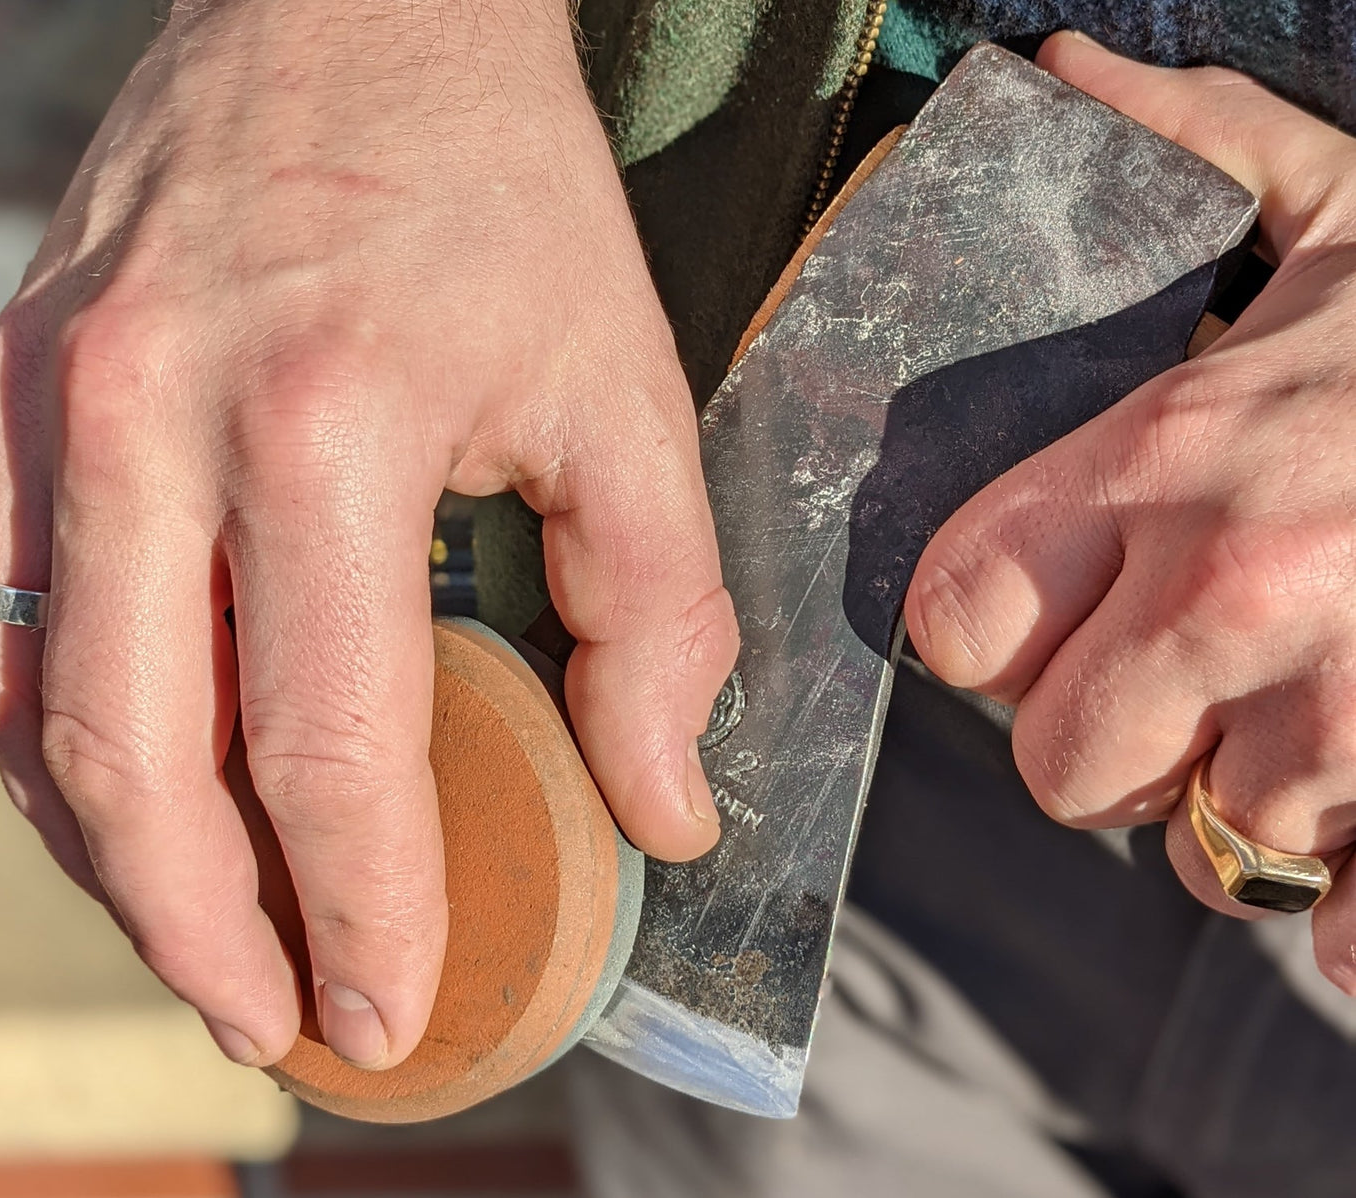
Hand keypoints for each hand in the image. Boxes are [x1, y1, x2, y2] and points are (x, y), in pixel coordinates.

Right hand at [0, 0, 735, 1070]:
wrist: (359, 12)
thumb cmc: (504, 198)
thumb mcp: (626, 392)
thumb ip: (658, 613)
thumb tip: (660, 809)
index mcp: (328, 424)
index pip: (325, 744)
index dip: (360, 908)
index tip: (391, 1014)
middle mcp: (155, 417)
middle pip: (140, 758)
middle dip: (209, 933)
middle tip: (283, 1029)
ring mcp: (59, 398)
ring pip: (41, 705)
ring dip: (118, 866)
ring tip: (207, 955)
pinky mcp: (19, 383)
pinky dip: (58, 746)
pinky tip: (129, 811)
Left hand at [906, 34, 1355, 987]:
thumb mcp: (1352, 213)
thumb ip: (1200, 147)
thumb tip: (1070, 78)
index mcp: (1170, 458)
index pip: (958, 617)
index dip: (987, 640)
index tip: (1035, 628)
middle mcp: (1235, 593)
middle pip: (1059, 767)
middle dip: (1107, 749)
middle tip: (1176, 696)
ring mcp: (1346, 722)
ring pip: (1207, 850)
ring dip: (1246, 807)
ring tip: (1314, 716)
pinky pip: (1341, 931)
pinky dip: (1352, 900)